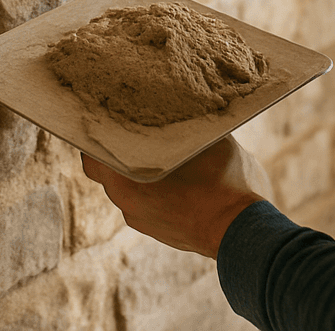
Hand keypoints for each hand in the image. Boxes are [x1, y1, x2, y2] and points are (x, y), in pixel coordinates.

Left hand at [81, 134, 272, 258]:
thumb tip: (185, 102)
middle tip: (131, 123)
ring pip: (128, 187)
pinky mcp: (160, 231)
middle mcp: (128, 203)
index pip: (92, 156)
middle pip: (108, 170)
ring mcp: (143, 220)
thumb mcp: (207, 139)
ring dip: (136, 169)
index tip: (104, 115)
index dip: (95, 134)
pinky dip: (152, 188)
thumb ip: (187, 123)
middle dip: (116, 148)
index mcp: (127, 180)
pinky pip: (146, 203)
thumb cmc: (223, 182)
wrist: (242, 232)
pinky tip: (174, 175)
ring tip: (156, 146)